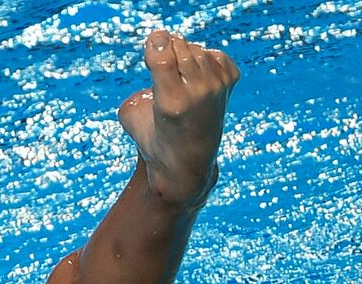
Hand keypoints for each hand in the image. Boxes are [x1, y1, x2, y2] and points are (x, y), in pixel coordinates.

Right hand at [117, 30, 239, 206]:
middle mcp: (198, 93)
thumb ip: (135, 82)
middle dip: (168, 52)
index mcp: (171, 101)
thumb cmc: (153, 137)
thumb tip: (160, 43)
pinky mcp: (230, 83)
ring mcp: (217, 88)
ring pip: (197, 49)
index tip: (153, 46)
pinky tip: (197, 82)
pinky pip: (214, 54)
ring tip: (180, 82)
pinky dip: (204, 61)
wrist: (186, 163)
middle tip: (165, 75)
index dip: (155, 43)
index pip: (163, 53)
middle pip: (179, 45)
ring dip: (185, 58)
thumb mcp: (131, 114)